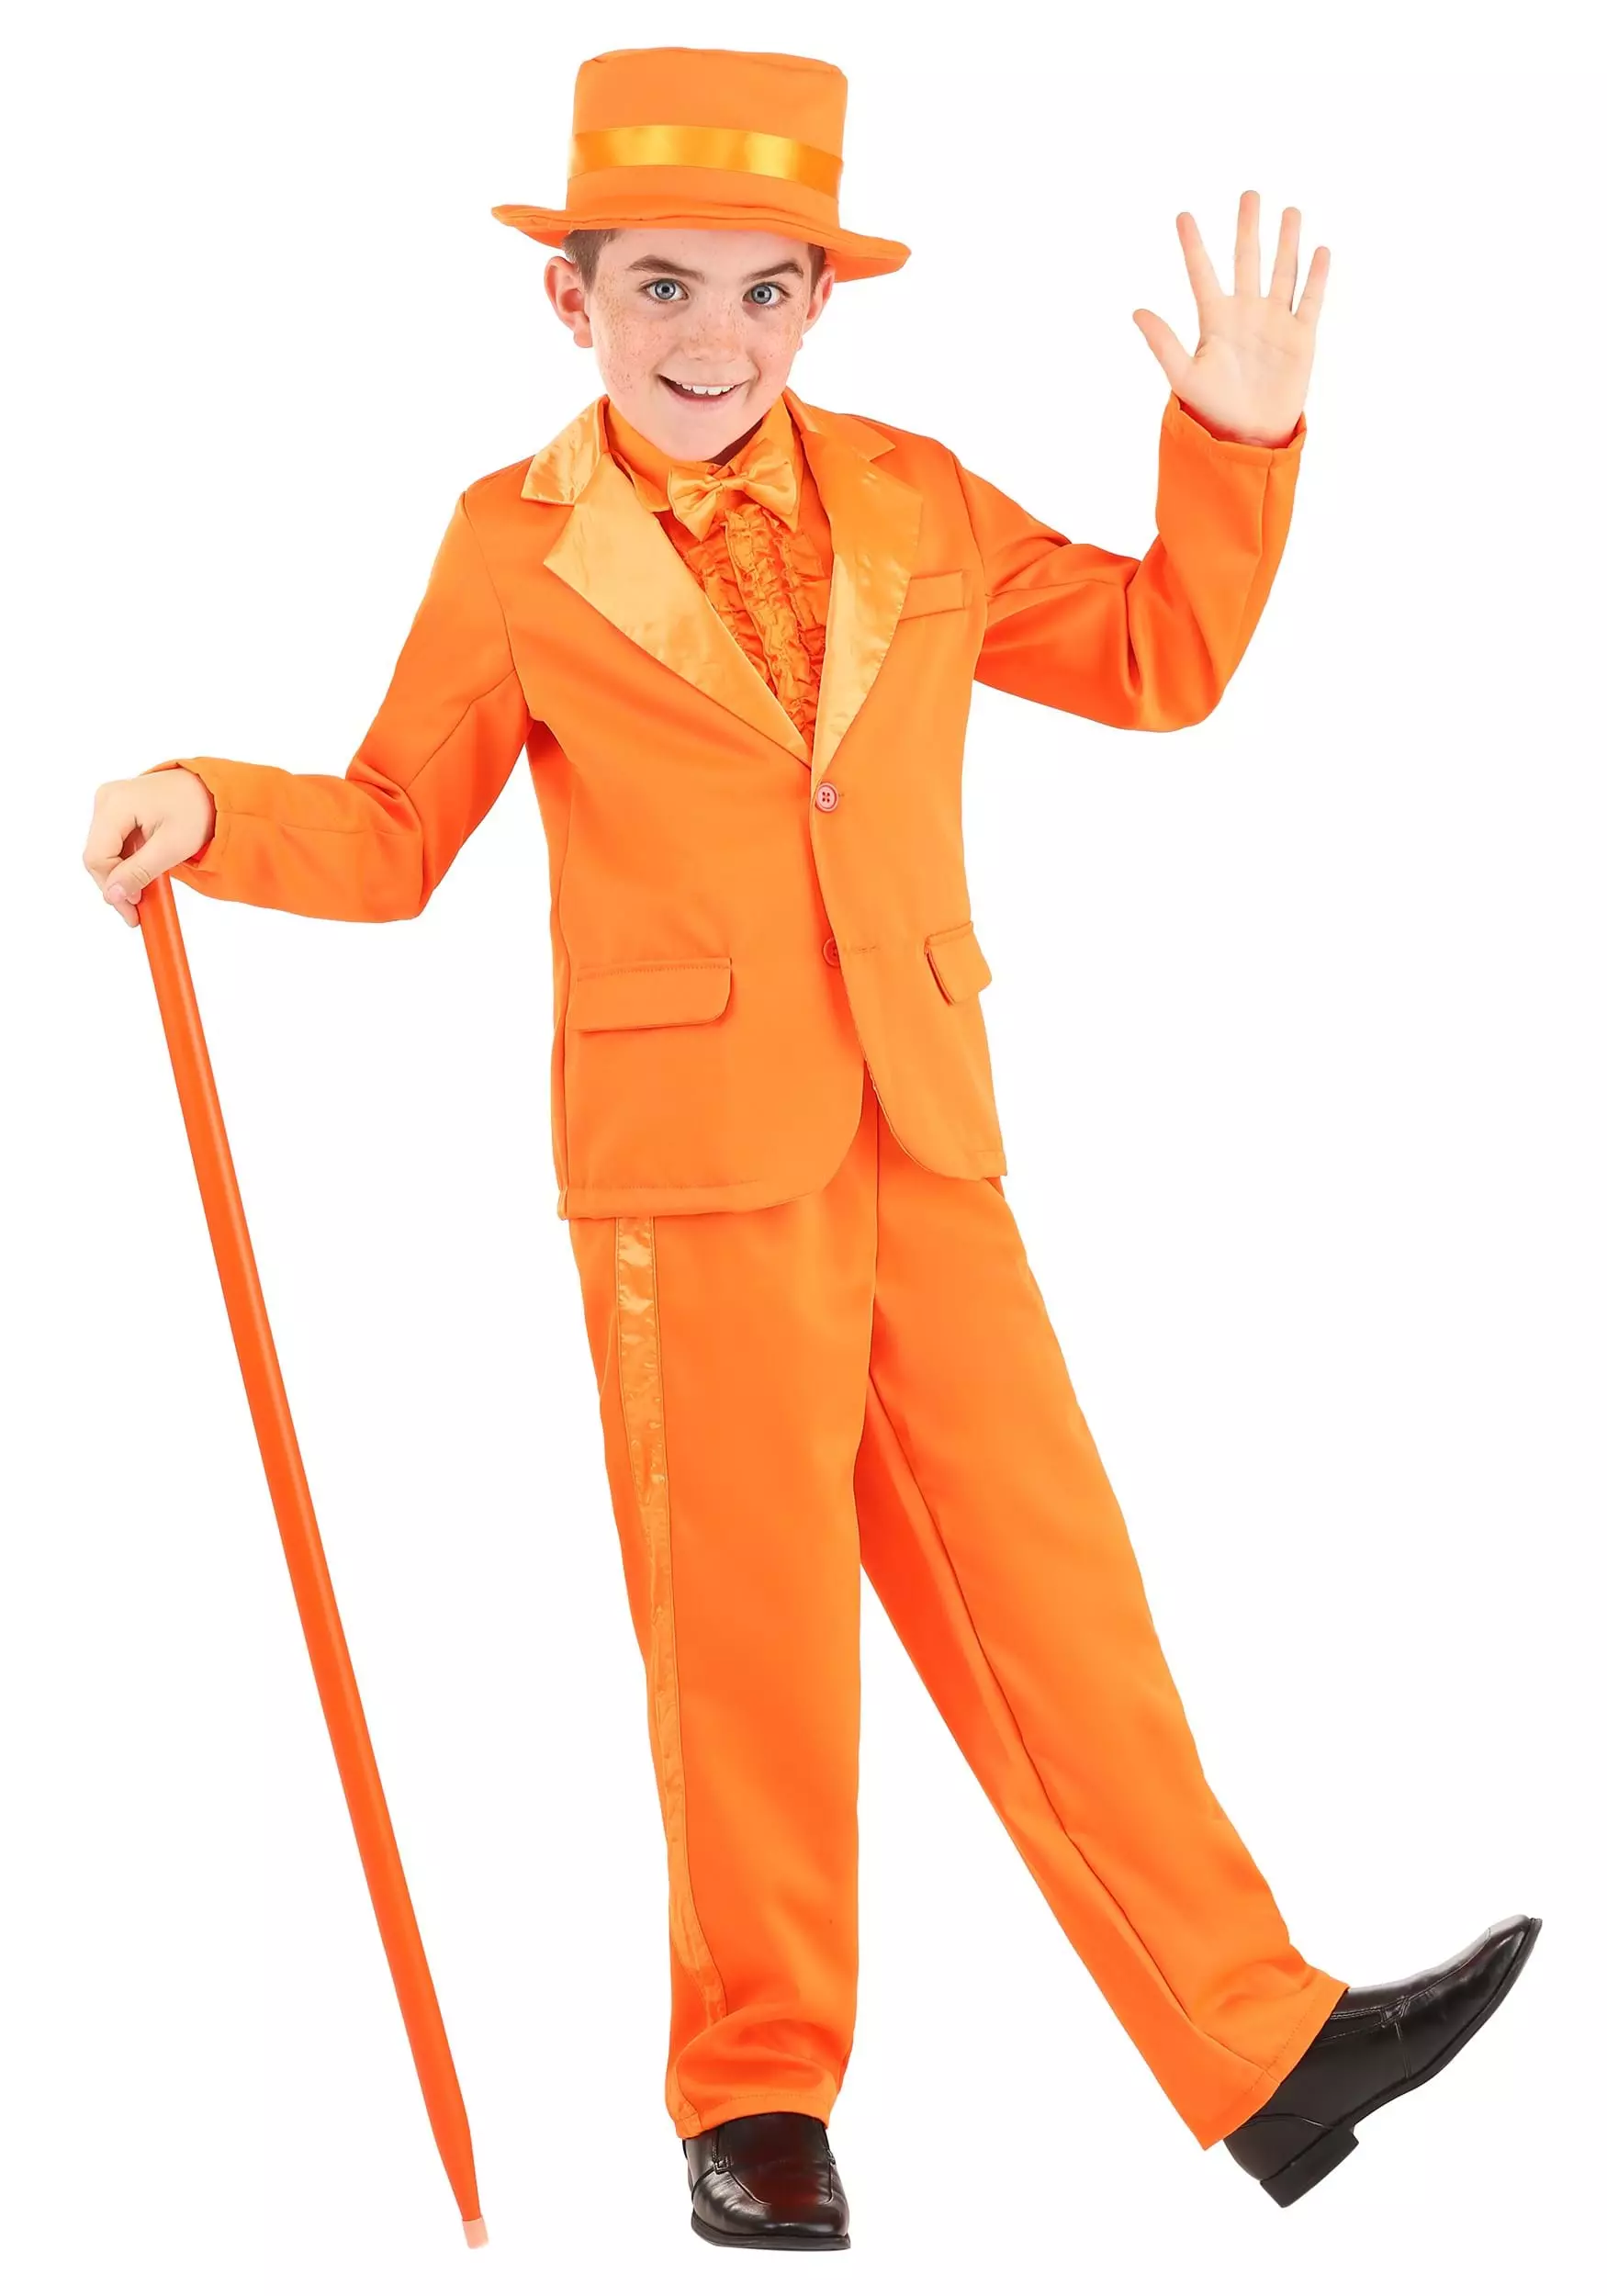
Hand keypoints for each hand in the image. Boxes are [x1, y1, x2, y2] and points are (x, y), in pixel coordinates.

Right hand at [83, 768, 214, 927]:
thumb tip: (113, 895)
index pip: (97, 856)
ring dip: (122, 876)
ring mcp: (109, 804)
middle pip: (97, 856)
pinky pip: (113, 845)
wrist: (210, 789)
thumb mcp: (172, 847)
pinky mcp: (116, 812)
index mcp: (115, 804)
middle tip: (136, 911)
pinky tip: (143, 875)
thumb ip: (139, 872)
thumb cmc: (197, 810)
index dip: (112, 886)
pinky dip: (126, 864)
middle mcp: (106, 800)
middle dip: (116, 885)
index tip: (133, 908)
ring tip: (144, 893)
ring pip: (104, 853)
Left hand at [1132, 192, 1328, 447]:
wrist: (1249, 437)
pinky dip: (1316, 276)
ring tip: (1289, 211)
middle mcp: (1244, 314)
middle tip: (1249, 195)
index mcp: (1214, 320)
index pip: (1201, 273)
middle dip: (1248, 228)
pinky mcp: (1300, 337)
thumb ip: (1163, 343)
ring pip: (1282, 272)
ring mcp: (1274, 322)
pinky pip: (1309, 299)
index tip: (1182, 216)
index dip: (1192, 245)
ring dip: (1285, 242)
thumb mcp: (1184, 376)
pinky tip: (1319, 251)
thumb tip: (1137, 311)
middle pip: (1246, 260)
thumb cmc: (1213, 410)